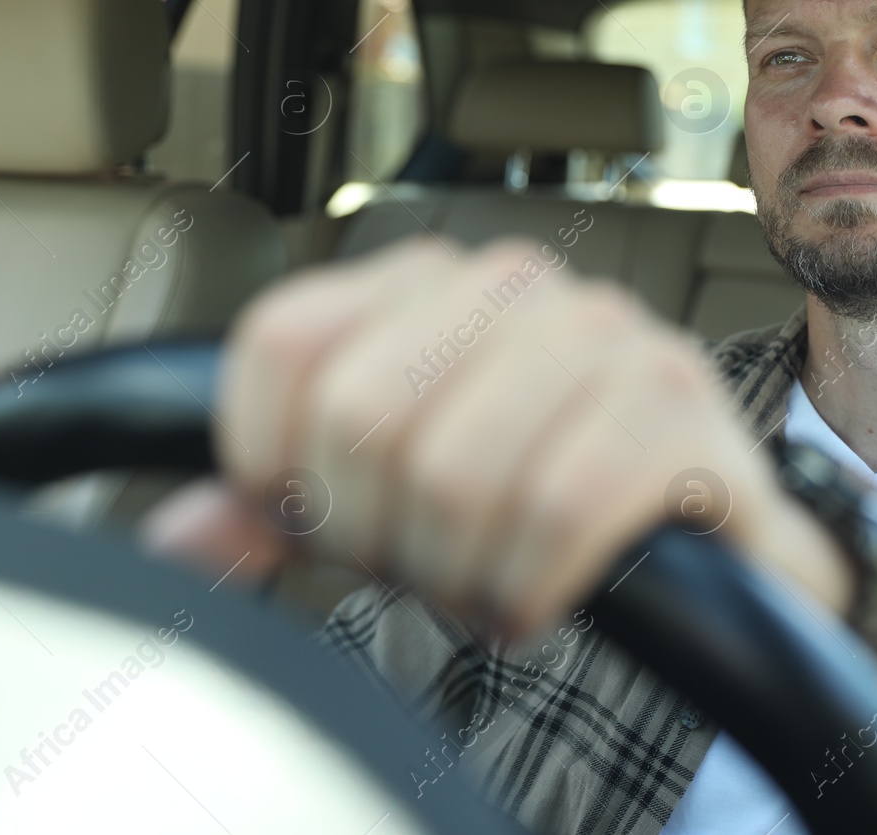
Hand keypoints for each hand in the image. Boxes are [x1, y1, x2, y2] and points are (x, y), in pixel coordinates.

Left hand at [147, 236, 841, 635]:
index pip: (283, 343)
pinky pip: (562, 510)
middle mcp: (515, 285)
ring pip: (454, 472)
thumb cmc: (527, 494)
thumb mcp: (387, 491)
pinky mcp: (683, 406)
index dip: (275, 463)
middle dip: (375, 536)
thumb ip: (276, 504)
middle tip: (423, 565)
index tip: (321, 520)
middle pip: (357, 418)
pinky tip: (538, 596)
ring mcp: (607, 335)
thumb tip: (184, 537)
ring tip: (486, 582)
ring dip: (457, 574)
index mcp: (425, 280)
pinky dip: (530, 587)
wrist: (692, 528)